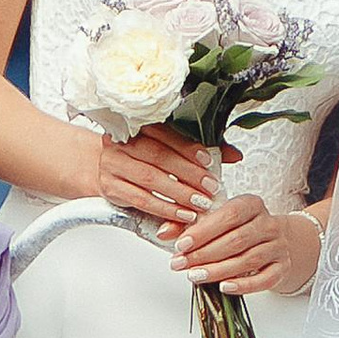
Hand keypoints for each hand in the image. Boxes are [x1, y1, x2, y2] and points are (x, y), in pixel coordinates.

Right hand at [96, 124, 214, 236]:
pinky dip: (164, 208)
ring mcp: (112, 163)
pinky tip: (182, 214)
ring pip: (150, 179)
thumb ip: (199, 149)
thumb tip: (234, 154)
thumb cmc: (141, 154)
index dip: (188, 148)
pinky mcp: (109, 186)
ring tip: (200, 203)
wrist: (104, 165)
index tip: (209, 161)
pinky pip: (140, 199)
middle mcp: (121, 141)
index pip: (165, 133)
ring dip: (179, 193)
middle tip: (211, 188)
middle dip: (188, 174)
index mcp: (136, 123)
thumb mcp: (167, 146)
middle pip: (158, 156)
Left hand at [171, 189, 315, 297]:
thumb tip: (164, 233)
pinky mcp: (282, 268)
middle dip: (204, 254)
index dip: (204, 231)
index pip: (228, 215)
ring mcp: (278, 247)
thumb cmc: (240, 229)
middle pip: (237, 240)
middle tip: (181, 264)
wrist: (276, 241)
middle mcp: (268, 223)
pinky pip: (265, 279)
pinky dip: (244, 285)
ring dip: (218, 270)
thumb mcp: (217, 220)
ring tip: (195, 276)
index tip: (181, 244)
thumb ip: (189, 224)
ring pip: (248, 260)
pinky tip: (224, 287)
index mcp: (252, 204)